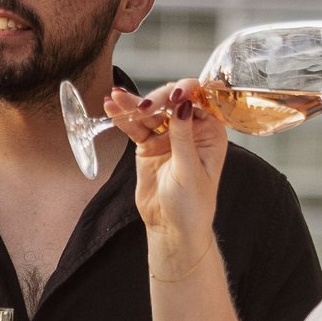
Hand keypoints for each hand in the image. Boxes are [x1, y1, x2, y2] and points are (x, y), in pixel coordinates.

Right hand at [107, 84, 227, 267]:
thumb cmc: (192, 204)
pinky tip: (111, 107)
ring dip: (133, 104)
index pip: (200, 101)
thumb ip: (184, 136)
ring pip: (150, 112)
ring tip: (116, 98)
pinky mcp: (148, 145)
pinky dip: (123, 118)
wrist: (171, 228)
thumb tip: (183, 103)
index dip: (187, 92)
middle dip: (157, 99)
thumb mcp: (190, 170)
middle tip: (143, 108)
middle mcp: (190, 129)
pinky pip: (135, 127)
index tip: (173, 95)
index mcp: (210, 132)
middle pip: (172, 101)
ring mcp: (167, 136)